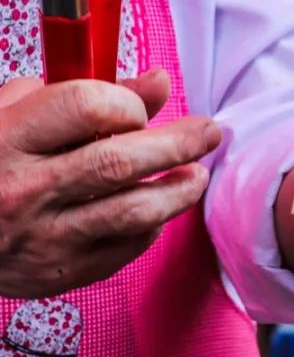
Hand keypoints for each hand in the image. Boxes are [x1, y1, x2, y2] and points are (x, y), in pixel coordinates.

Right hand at [0, 68, 221, 300]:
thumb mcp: (12, 114)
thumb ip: (82, 96)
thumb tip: (158, 83)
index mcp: (8, 139)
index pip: (86, 108)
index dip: (126, 103)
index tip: (140, 106)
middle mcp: (27, 189)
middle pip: (121, 162)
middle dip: (179, 143)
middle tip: (209, 132)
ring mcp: (46, 237)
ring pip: (134, 212)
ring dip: (179, 191)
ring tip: (197, 175)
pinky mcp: (63, 273)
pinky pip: (127, 246)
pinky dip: (150, 224)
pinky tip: (156, 209)